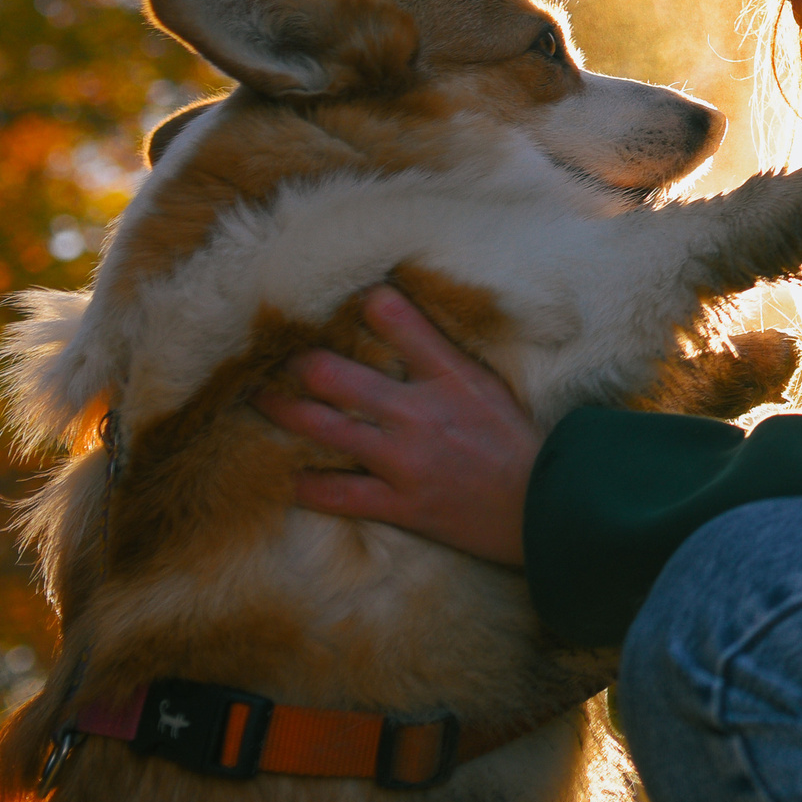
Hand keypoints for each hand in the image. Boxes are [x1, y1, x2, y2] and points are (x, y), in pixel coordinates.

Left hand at [254, 285, 537, 566]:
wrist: (542, 507)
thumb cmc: (515, 440)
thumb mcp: (486, 383)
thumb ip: (440, 352)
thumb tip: (388, 310)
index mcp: (448, 376)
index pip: (397, 320)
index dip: (361, 303)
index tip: (332, 295)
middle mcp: (418, 413)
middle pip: (336, 376)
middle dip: (297, 362)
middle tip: (273, 354)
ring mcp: (404, 461)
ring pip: (325, 429)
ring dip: (283, 412)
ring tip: (259, 398)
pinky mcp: (400, 504)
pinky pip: (338, 494)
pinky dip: (307, 485)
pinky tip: (287, 476)